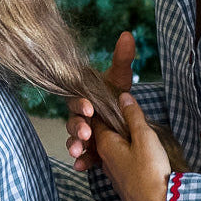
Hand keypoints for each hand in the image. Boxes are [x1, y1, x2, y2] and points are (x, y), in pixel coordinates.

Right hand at [66, 31, 134, 171]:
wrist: (121, 118)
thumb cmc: (114, 93)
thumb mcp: (120, 78)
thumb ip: (123, 59)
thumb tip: (127, 34)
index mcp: (84, 98)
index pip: (77, 100)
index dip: (81, 104)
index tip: (89, 108)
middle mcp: (80, 116)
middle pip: (72, 122)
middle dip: (77, 127)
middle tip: (86, 133)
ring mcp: (83, 134)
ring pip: (74, 140)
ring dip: (75, 145)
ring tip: (79, 152)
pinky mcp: (89, 150)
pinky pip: (82, 156)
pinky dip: (81, 161)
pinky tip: (82, 166)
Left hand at [94, 93, 170, 200]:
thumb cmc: (150, 171)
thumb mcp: (145, 137)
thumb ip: (133, 116)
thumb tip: (123, 96)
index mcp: (106, 144)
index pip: (98, 119)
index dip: (106, 108)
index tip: (117, 101)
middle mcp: (104, 159)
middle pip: (105, 135)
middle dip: (115, 125)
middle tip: (133, 117)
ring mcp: (112, 174)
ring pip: (113, 151)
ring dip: (122, 142)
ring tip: (139, 136)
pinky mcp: (122, 184)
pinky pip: (120, 164)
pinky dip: (126, 156)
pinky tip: (140, 156)